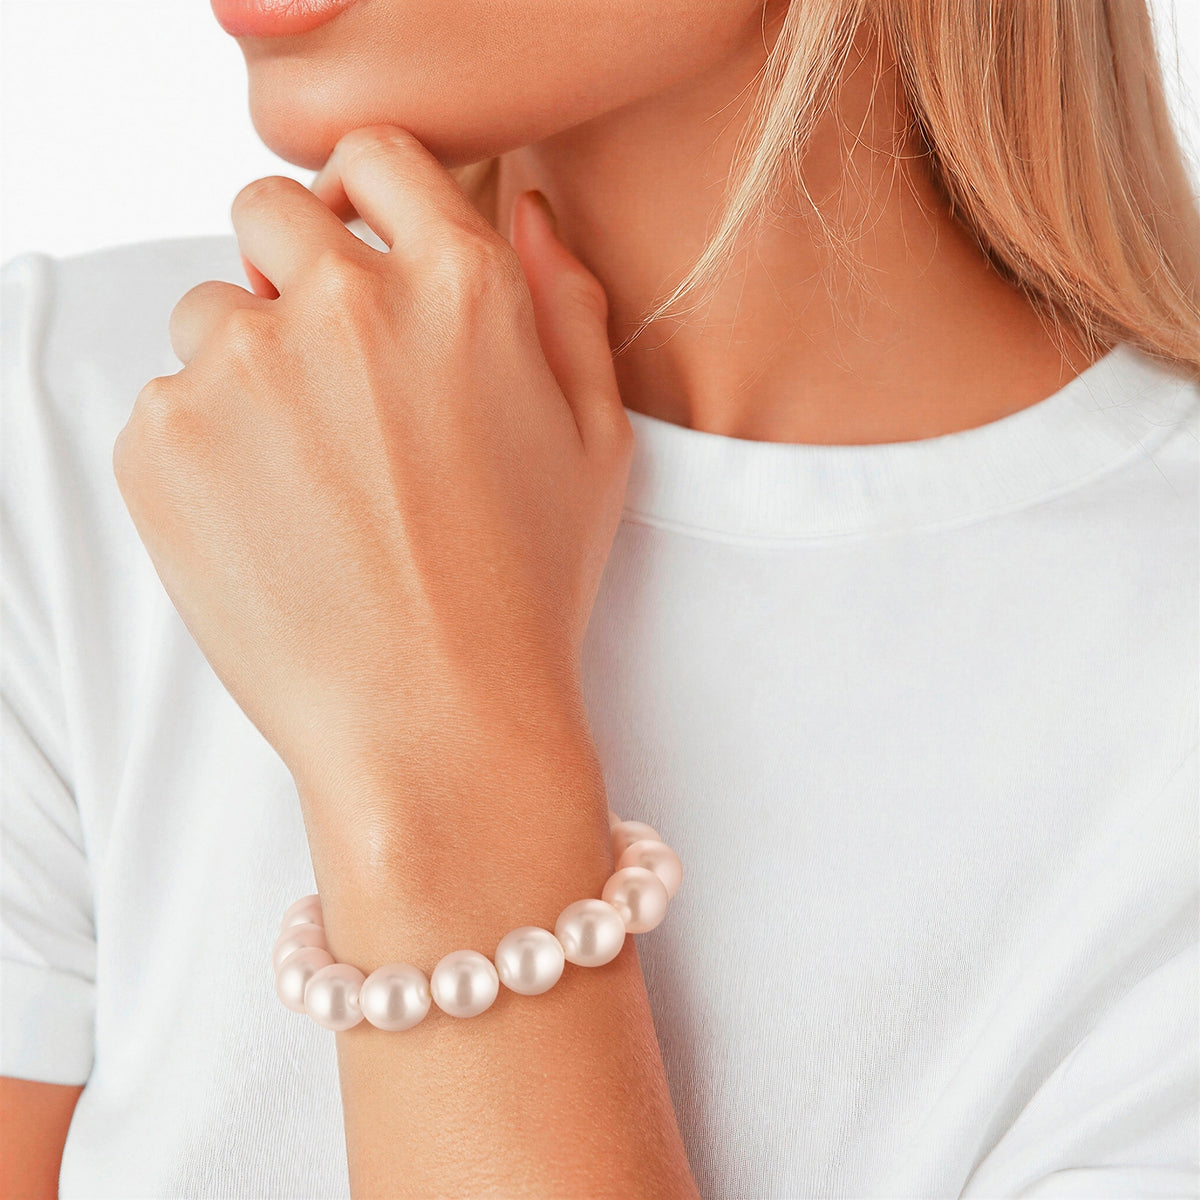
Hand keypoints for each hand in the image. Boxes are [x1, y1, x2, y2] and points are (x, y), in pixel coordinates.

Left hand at [112, 125, 632, 835]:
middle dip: (290, 275)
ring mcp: (241, 370)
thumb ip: (567, 304)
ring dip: (245, 372)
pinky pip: (163, 405)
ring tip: (307, 483)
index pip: (375, 156)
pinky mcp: (162, 443)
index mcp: (458, 288)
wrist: (436, 724)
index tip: (356, 247)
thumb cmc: (526, 590)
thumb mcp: (596, 442)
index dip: (361, 197)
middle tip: (328, 383)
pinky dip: (201, 453)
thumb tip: (525, 209)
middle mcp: (344, 304)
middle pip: (267, 216)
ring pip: (208, 316)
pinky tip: (267, 528)